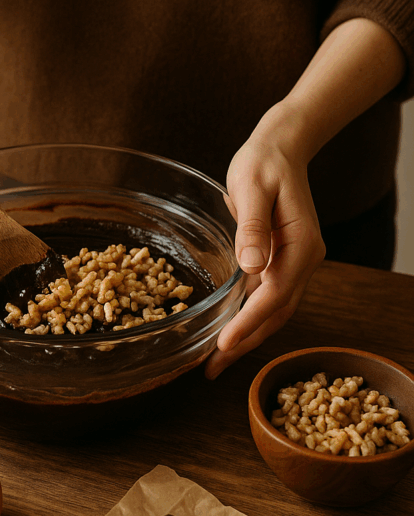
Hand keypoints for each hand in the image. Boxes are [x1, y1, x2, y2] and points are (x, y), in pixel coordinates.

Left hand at [204, 136, 324, 378]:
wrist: (280, 146)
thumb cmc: (263, 162)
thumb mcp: (253, 188)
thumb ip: (251, 227)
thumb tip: (252, 267)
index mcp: (302, 245)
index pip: (275, 294)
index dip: (249, 322)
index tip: (224, 344)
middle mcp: (303, 260)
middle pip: (277, 312)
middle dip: (246, 342)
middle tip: (212, 368)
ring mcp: (293, 262)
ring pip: (272, 310)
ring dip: (246, 336)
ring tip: (215, 361)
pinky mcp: (279, 260)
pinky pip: (264, 297)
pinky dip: (246, 317)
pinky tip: (224, 330)